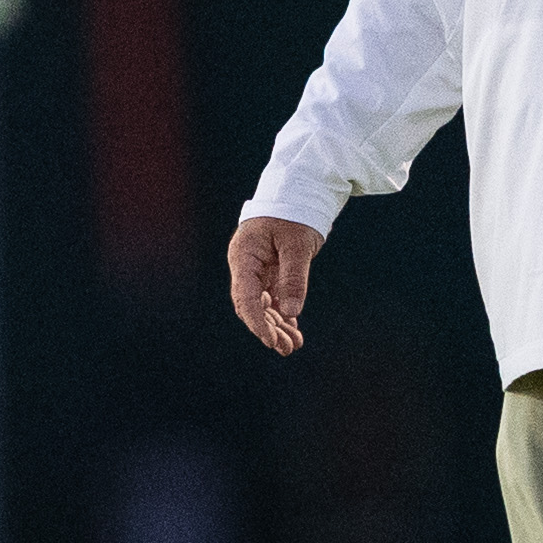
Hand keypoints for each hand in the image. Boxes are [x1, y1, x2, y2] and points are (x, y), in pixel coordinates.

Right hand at [227, 215, 322, 354]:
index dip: (256, 322)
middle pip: (250, 305)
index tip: (271, 341)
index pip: (245, 296)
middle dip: (268, 328)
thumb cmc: (295, 213)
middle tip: (287, 349)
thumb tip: (291, 313)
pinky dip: (282, 314)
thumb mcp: (297, 244)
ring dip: (276, 325)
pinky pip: (273, 298)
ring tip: (293, 346)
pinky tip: (294, 331)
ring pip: (262, 305)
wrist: (299, 193)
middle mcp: (246, 265)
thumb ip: (293, 278)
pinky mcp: (269, 271)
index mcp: (244, 255)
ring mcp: (257, 269)